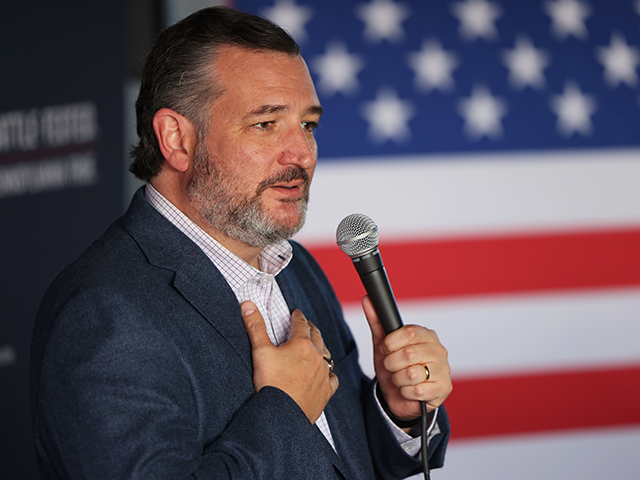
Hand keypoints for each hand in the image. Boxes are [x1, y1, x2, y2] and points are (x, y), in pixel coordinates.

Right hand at [241, 301, 338, 423]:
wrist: (281, 416)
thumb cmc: (270, 384)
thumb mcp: (260, 351)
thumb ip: (255, 326)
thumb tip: (247, 305)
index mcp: (302, 344)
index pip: (301, 323)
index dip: (297, 316)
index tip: (296, 313)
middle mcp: (317, 357)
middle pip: (316, 336)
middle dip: (310, 328)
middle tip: (306, 325)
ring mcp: (323, 374)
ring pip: (326, 354)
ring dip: (320, 347)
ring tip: (315, 345)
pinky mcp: (326, 391)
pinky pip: (332, 378)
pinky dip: (329, 373)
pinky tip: (326, 374)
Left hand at [362, 295, 451, 421]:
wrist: (399, 396)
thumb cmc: (394, 367)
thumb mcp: (382, 345)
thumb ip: (377, 321)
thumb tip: (367, 299)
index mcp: (426, 335)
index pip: (408, 332)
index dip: (390, 343)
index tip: (385, 349)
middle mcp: (439, 350)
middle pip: (408, 354)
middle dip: (391, 364)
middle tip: (391, 367)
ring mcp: (444, 370)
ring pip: (411, 374)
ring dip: (397, 379)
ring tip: (400, 379)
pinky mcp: (444, 389)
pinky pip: (416, 391)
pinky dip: (405, 392)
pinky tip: (408, 390)